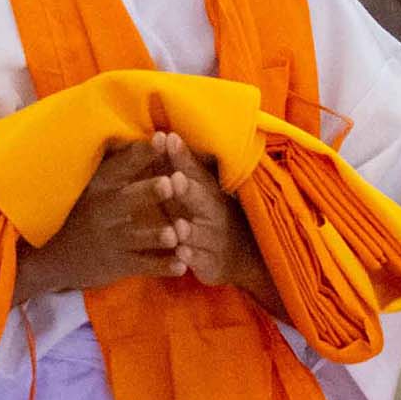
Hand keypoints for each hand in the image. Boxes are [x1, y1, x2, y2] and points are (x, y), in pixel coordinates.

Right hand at [23, 137, 191, 295]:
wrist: (55, 257)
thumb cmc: (84, 212)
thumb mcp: (93, 186)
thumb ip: (118, 164)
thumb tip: (144, 134)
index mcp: (101, 186)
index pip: (122, 166)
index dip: (143, 153)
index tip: (162, 138)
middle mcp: (105, 210)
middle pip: (129, 199)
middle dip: (149, 192)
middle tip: (169, 184)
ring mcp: (112, 239)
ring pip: (138, 237)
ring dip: (157, 235)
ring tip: (175, 234)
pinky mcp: (118, 264)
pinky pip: (143, 265)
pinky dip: (163, 267)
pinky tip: (182, 267)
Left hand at [142, 134, 270, 298]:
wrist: (242, 255)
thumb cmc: (205, 215)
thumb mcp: (194, 191)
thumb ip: (177, 168)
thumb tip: (158, 136)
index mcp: (207, 190)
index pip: (193, 170)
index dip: (181, 156)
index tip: (168, 138)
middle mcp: (213, 212)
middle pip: (200, 199)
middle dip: (187, 190)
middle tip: (175, 179)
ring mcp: (214, 238)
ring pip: (200, 233)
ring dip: (189, 229)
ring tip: (179, 224)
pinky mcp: (212, 263)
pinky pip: (202, 261)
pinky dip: (192, 258)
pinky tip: (181, 254)